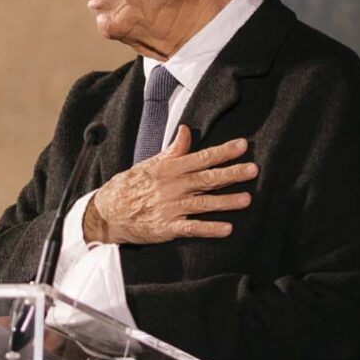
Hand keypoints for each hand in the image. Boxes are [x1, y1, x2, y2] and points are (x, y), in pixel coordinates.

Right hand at [82, 125, 256, 244]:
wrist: (106, 213)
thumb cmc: (129, 186)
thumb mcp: (149, 164)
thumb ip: (172, 151)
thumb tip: (186, 130)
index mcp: (168, 169)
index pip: (199, 157)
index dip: (222, 151)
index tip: (242, 145)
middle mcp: (171, 187)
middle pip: (206, 179)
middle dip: (231, 173)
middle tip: (253, 170)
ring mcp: (169, 208)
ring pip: (202, 203)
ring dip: (225, 201)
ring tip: (246, 199)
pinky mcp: (166, 228)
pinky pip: (191, 228)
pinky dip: (209, 229)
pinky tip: (227, 229)